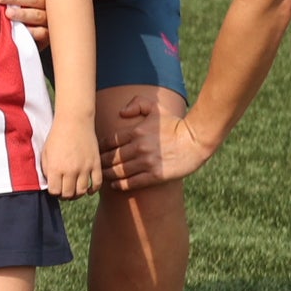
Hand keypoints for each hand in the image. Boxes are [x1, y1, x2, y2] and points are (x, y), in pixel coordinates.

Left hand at [0, 0, 49, 46]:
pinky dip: (34, 31)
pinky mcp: (50, 33)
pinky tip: (25, 30)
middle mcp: (48, 2)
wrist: (49, 26)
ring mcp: (50, 18)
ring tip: (8, 13)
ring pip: (37, 15)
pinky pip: (43, 32)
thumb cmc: (32, 4)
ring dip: (22, 14)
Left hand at [44, 119, 98, 200]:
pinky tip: (89, 190)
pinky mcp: (96, 164)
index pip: (55, 191)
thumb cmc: (57, 136)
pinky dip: (93, 190)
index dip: (54, 192)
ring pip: (82, 191)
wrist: (74, 121)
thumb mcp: (45, 152)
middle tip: (64, 190)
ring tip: (74, 190)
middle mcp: (70, 170)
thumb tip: (50, 184)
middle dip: (65, 195)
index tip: (55, 188)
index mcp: (55, 168)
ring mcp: (85, 168)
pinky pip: (97, 184)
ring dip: (77, 194)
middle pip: (68, 194)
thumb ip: (46, 170)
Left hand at [100, 95, 214, 190]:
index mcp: (136, 132)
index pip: (110, 141)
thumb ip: (138, 104)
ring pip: (119, 171)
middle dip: (100, 162)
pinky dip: (121, 184)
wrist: (197, 140)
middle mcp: (139, 147)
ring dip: (108, 174)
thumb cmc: (176, 124)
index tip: (95, 151)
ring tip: (102, 176)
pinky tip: (114, 185)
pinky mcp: (155, 175)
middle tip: (94, 166)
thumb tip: (121, 112)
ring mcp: (147, 162)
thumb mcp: (157, 109)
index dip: (100, 148)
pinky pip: (132, 182)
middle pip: (111, 157)